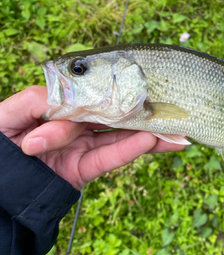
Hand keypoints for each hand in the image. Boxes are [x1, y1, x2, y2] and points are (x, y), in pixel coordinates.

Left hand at [0, 86, 185, 189]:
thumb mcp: (11, 111)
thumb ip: (42, 100)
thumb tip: (74, 108)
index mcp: (59, 106)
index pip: (92, 94)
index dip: (116, 89)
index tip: (142, 83)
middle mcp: (73, 125)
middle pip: (113, 114)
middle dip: (143, 111)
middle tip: (174, 106)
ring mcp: (79, 148)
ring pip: (119, 137)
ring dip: (148, 132)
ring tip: (177, 129)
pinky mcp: (82, 172)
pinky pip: (108, 158)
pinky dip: (130, 150)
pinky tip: (153, 140)